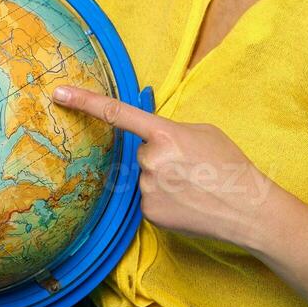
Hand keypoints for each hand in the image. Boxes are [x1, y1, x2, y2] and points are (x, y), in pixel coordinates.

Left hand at [50, 85, 271, 245]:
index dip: (84, 101)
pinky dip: (165, 199)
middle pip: (141, 153)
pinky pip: (148, 198)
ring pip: (145, 177)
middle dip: (161, 157)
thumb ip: (170, 131)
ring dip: (164, 179)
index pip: (116, 113)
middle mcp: (150, 161)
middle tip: (192, 168)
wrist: (249, 210)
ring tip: (195, 187)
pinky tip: (188, 203)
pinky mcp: (149, 213)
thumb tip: (151, 141)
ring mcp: (147, 189)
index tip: (58, 93)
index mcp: (165, 134)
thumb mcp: (203, 132)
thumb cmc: (231, 165)